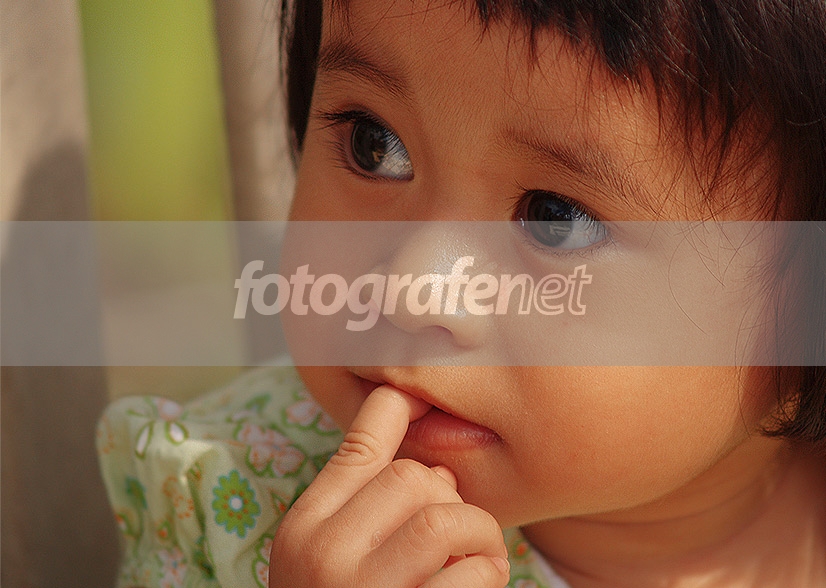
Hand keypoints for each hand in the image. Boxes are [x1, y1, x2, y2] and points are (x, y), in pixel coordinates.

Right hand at [269, 385, 509, 587]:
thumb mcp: (326, 557)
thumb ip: (362, 503)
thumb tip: (427, 453)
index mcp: (304, 530)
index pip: (357, 450)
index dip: (394, 413)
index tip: (417, 397)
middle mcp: (325, 556)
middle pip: (414, 479)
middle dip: (451, 497)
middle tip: (458, 530)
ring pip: (446, 518)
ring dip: (480, 534)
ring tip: (478, 556)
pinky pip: (470, 575)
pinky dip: (488, 576)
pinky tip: (475, 587)